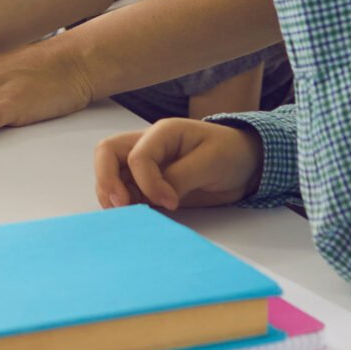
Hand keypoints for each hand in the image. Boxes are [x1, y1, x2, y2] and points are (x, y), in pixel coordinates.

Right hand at [94, 118, 259, 211]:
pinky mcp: (147, 184)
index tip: (172, 203)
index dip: (149, 183)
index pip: (138, 156)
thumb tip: (156, 198)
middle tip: (121, 206)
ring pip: (109, 174)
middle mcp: (146, 145)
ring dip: (111, 195)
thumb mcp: (210, 162)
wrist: (244, 163)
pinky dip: (122, 205)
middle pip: (106, 153)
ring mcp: (144, 165)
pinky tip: (135, 216)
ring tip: (129, 215)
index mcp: (162, 132)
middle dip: (107, 180)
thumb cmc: (230, 154)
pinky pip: (123, 191)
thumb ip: (180, 178)